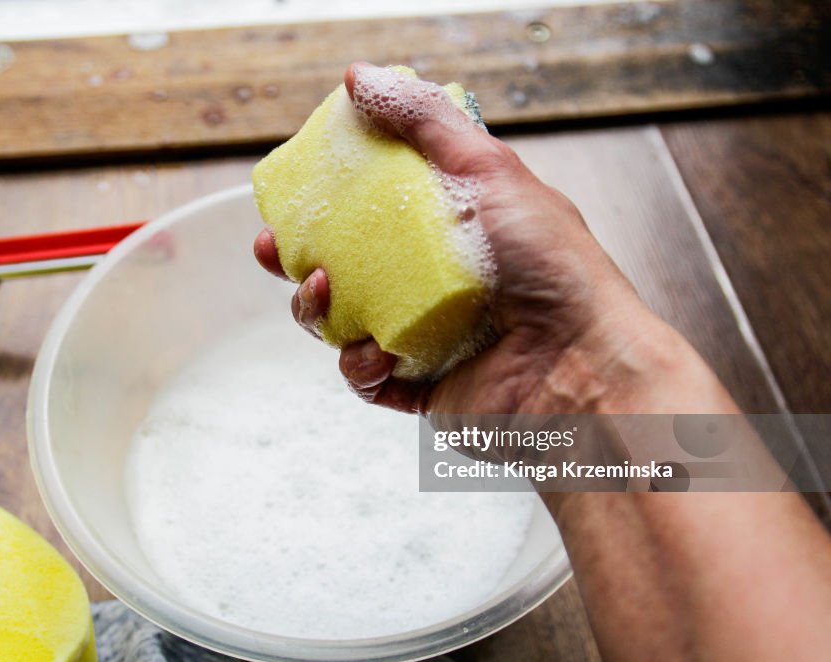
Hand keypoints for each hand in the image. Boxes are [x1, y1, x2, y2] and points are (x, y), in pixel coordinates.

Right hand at [254, 62, 730, 417]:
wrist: (583, 364)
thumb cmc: (553, 266)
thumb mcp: (490, 171)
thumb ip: (425, 121)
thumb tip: (360, 79)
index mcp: (445, 233)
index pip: (370, 213)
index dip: (324, 204)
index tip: (294, 194)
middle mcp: (430, 284)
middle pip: (343, 270)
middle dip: (298, 262)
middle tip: (272, 248)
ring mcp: (423, 337)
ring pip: (341, 325)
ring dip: (317, 310)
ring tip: (322, 292)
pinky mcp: (421, 387)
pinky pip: (365, 378)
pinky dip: (359, 366)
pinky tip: (375, 353)